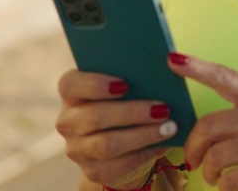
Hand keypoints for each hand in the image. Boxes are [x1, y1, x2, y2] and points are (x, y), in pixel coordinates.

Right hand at [55, 69, 179, 188]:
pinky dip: (144, 153)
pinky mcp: (92, 170)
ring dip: (142, 135)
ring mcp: (77, 148)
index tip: (125, 84)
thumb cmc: (126, 101)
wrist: (122, 142)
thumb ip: (135, 75)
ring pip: (107, 144)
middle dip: (132, 112)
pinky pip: (119, 165)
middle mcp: (68, 121)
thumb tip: (169, 65)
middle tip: (163, 108)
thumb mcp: (126, 86)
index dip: (95, 84)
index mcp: (72, 92)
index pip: (70, 85)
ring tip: (169, 127)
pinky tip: (164, 144)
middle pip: (95, 116)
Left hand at [168, 53, 237, 190]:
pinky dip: (223, 185)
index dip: (197, 68)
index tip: (174, 60)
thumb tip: (201, 128)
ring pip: (216, 156)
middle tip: (192, 157)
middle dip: (193, 146)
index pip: (225, 77)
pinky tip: (229, 183)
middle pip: (208, 126)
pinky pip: (229, 179)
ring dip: (208, 171)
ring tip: (214, 174)